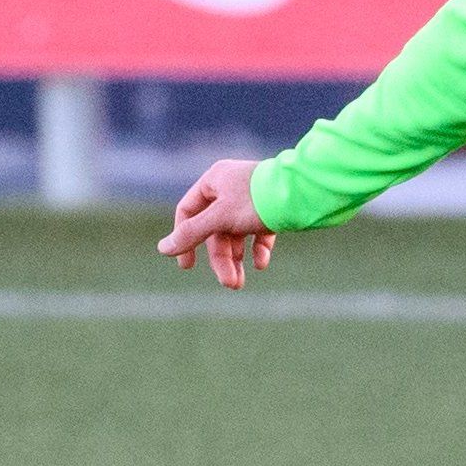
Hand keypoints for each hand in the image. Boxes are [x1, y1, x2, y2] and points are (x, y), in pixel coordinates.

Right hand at [157, 159, 277, 290]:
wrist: (303, 194)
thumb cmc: (258, 200)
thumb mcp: (220, 218)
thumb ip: (191, 234)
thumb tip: (162, 249)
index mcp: (214, 181)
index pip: (188, 211)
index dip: (185, 239)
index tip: (187, 266)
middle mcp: (231, 188)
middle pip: (215, 229)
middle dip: (221, 259)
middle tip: (229, 284)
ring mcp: (252, 199)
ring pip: (237, 234)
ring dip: (237, 260)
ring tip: (240, 283)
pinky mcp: (272, 209)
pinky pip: (258, 232)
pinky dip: (258, 249)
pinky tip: (261, 263)